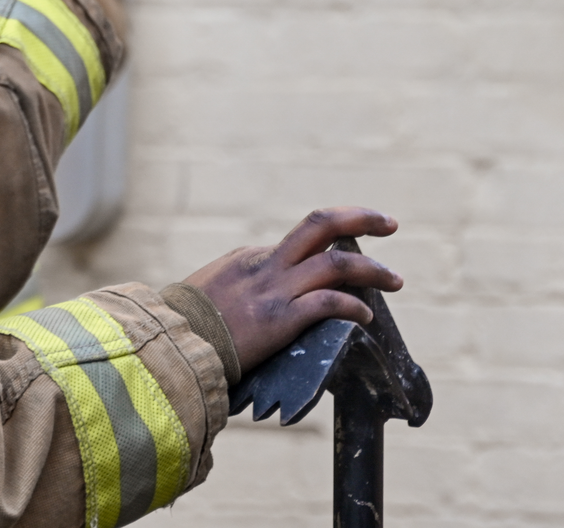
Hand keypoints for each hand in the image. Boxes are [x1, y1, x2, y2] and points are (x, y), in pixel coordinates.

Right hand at [183, 207, 401, 373]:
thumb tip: (262, 300)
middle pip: (321, 224)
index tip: (354, 256)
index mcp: (250, 257)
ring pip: (336, 262)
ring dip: (373, 269)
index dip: (334, 244)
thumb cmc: (186, 327)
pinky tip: (365, 317)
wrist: (168, 344)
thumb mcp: (213, 292)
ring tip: (395, 280)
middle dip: (361, 219)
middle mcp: (265, 265)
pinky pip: (328, 303)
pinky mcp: (278, 319)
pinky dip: (353, 307)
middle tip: (390, 224)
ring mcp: (273, 290)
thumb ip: (242, 289)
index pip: (302, 240)